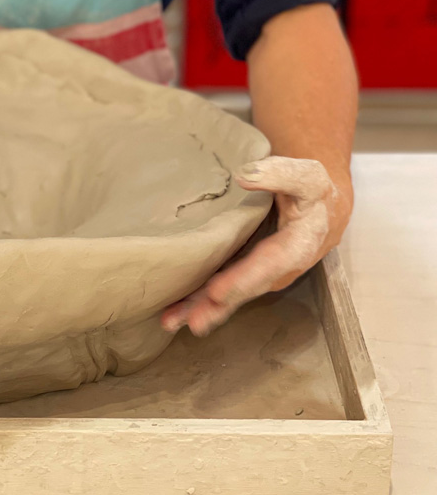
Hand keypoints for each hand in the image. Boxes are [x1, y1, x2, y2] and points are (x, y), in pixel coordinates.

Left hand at [160, 156, 351, 336]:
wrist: (322, 206)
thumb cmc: (311, 189)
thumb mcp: (306, 175)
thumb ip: (281, 174)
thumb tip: (245, 175)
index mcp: (299, 245)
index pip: (270, 264)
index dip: (245, 278)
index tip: (218, 291)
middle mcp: (280, 268)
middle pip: (247, 288)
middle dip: (220, 305)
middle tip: (191, 320)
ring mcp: (262, 273)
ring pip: (233, 296)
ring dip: (204, 310)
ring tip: (172, 321)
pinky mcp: (247, 273)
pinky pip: (225, 291)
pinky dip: (201, 303)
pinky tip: (175, 314)